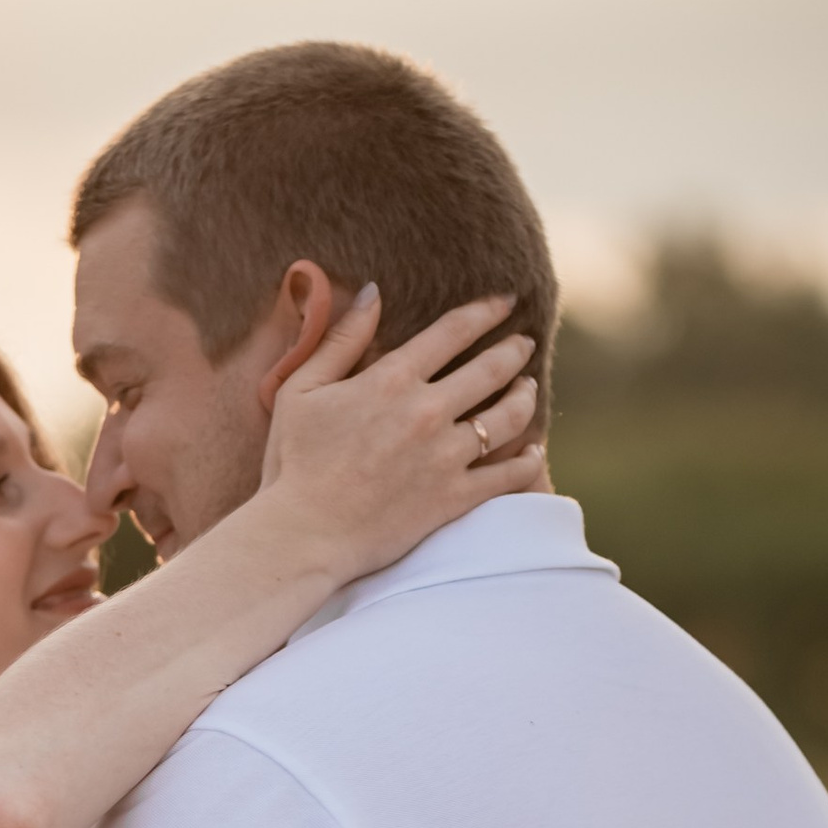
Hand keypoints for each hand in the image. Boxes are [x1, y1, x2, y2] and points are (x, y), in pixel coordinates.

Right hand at [256, 287, 545, 571]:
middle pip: (491, 369)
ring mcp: (445, 456)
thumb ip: (340, 340)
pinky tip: (534, 452)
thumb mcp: (301, 391)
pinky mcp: (454, 498)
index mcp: (392, 380)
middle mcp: (427, 412)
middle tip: (523, 344)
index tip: (504, 302)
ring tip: (529, 389)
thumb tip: (371, 292)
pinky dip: (528, 461)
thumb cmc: (293, 464)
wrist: (303, 536)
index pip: (454, 331)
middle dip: (514, 351)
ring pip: (509, 418)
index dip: (485, 311)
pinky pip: (507, 475)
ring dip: (525, 397)